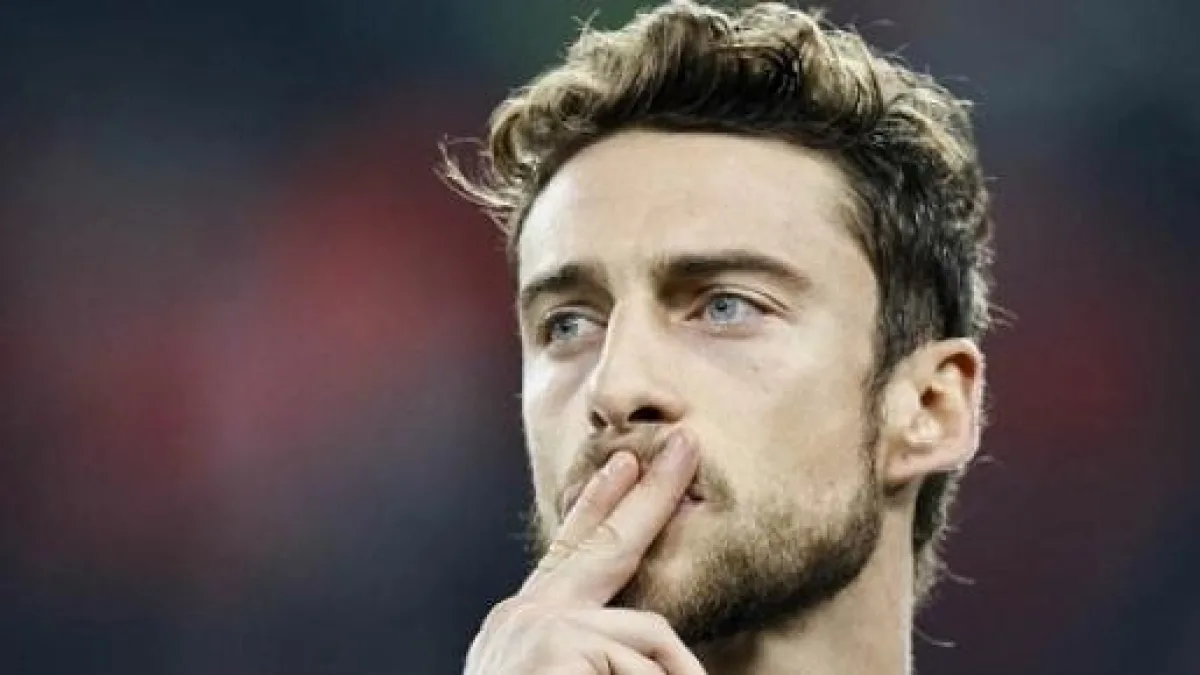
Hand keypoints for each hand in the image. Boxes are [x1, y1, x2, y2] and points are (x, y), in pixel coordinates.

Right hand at [463, 432, 705, 674]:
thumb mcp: (556, 666)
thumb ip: (587, 638)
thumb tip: (648, 629)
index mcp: (522, 619)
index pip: (568, 549)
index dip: (600, 501)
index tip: (626, 464)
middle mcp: (522, 613)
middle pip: (609, 541)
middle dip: (654, 493)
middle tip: (687, 446)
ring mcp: (537, 625)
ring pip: (651, 630)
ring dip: (676, 671)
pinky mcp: (555, 646)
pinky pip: (648, 667)